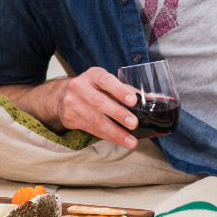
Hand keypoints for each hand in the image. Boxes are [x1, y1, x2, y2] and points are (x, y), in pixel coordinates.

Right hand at [0, 68, 145, 148]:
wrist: (60, 97)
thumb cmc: (92, 88)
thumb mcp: (105, 83)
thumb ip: (127, 90)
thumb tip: (156, 100)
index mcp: (92, 75)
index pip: (105, 80)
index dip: (119, 90)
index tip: (133, 100)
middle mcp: (79, 87)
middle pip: (99, 102)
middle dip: (118, 114)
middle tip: (134, 123)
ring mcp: (73, 104)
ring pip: (95, 121)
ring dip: (115, 133)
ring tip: (131, 141)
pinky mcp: (71, 119)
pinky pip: (92, 130)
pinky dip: (108, 137)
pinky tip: (120, 141)